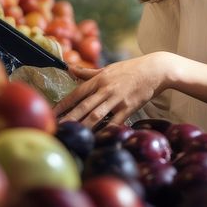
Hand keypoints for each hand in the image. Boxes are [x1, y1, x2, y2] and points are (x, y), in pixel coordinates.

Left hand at [53, 52, 172, 128]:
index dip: (63, 104)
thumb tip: (69, 69)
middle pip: (83, 106)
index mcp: (99, 79)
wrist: (155, 70)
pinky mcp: (129, 108)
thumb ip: (88, 72)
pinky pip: (115, 122)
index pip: (76, 93)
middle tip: (57, 127)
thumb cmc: (130, 69)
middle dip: (69, 118)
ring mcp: (117, 99)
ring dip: (83, 126)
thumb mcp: (108, 68)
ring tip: (73, 135)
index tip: (52, 112)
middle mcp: (105, 89)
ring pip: (97, 115)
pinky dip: (106, 130)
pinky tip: (98, 138)